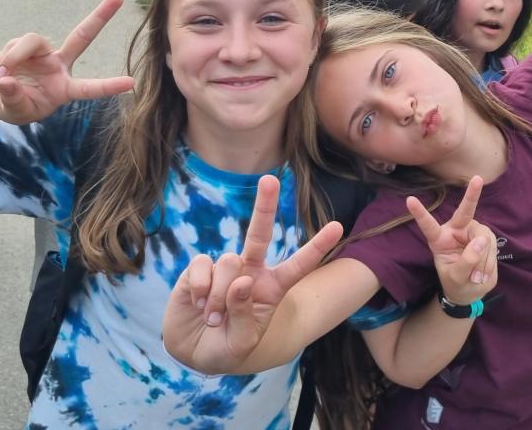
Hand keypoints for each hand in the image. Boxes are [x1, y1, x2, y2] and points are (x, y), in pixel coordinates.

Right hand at [0, 0, 134, 123]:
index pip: (90, 88)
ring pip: (33, 41)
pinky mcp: (26, 45)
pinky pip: (15, 45)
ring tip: (1, 77)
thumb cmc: (13, 106)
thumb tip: (8, 81)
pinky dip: (4, 59)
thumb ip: (13, 99)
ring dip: (15, 56)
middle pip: (82, 36)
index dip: (108, 85)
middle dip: (100, 16)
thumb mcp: (13, 112)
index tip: (131, 83)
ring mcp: (44, 53)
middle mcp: (60, 65)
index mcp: (65, 88)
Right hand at [162, 175, 344, 374]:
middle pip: (259, 234)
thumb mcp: (242, 343)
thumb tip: (242, 280)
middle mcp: (250, 272)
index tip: (338, 227)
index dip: (317, 247)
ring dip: (219, 297)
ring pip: (229, 262)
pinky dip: (200, 289)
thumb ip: (245, 316)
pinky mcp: (198, 268)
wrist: (193, 352)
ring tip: (212, 317)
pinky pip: (202, 267)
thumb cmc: (226, 348)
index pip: (298, 265)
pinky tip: (197, 304)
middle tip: (270, 180)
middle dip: (265, 206)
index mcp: (271, 289)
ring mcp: (224, 269)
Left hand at [406, 176, 497, 305]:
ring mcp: (473, 233)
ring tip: (476, 277)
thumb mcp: (456, 277)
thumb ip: (466, 261)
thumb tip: (481, 242)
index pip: (428, 225)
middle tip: (477, 179)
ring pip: (484, 239)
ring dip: (483, 261)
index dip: (420, 213)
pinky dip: (489, 263)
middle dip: (472, 195)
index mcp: (439, 239)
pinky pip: (492, 246)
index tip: (409, 200)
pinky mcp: (487, 239)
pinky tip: (483, 274)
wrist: (471, 291)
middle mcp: (456, 230)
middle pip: (465, 212)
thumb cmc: (456, 283)